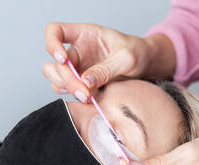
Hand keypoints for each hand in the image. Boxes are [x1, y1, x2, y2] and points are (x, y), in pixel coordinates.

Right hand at [43, 22, 174, 101]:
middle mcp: (76, 51)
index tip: (63, 59)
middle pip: (54, 64)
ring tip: (88, 97)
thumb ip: (106, 69)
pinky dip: (74, 96)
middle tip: (84, 92)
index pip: (54, 31)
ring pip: (56, 79)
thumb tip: (85, 82)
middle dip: (66, 79)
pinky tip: (90, 99)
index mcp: (84, 35)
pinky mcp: (81, 83)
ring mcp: (77, 68)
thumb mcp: (127, 58)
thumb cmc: (137, 52)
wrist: (146, 66)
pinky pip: (67, 90)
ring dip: (68, 89)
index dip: (51, 44)